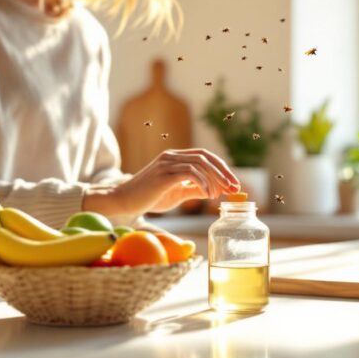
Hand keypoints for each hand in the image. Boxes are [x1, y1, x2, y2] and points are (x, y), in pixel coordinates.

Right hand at [84, 149, 239, 216]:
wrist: (124, 201)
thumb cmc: (149, 198)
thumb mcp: (176, 194)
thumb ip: (193, 189)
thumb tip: (212, 191)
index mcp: (175, 158)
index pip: (205, 156)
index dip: (222, 168)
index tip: (233, 183)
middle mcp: (171, 156)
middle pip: (205, 157)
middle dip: (223, 172)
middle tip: (234, 188)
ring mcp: (166, 164)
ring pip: (199, 163)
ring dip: (214, 179)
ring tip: (218, 195)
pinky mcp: (162, 174)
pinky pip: (188, 173)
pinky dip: (201, 183)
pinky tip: (206, 195)